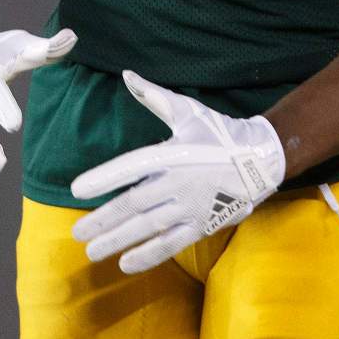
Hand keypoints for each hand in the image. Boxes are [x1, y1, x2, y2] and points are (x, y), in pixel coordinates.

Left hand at [70, 71, 285, 273]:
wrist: (261, 158)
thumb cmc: (220, 133)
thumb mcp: (189, 112)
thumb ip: (155, 97)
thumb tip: (128, 75)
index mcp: (174, 153)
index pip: (131, 166)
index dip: (104, 178)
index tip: (77, 189)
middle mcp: (179, 182)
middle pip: (134, 204)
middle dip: (103, 219)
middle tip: (78, 233)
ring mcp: (191, 206)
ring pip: (147, 228)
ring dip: (118, 240)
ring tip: (92, 250)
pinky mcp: (202, 225)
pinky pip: (171, 244)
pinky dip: (148, 255)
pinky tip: (126, 263)